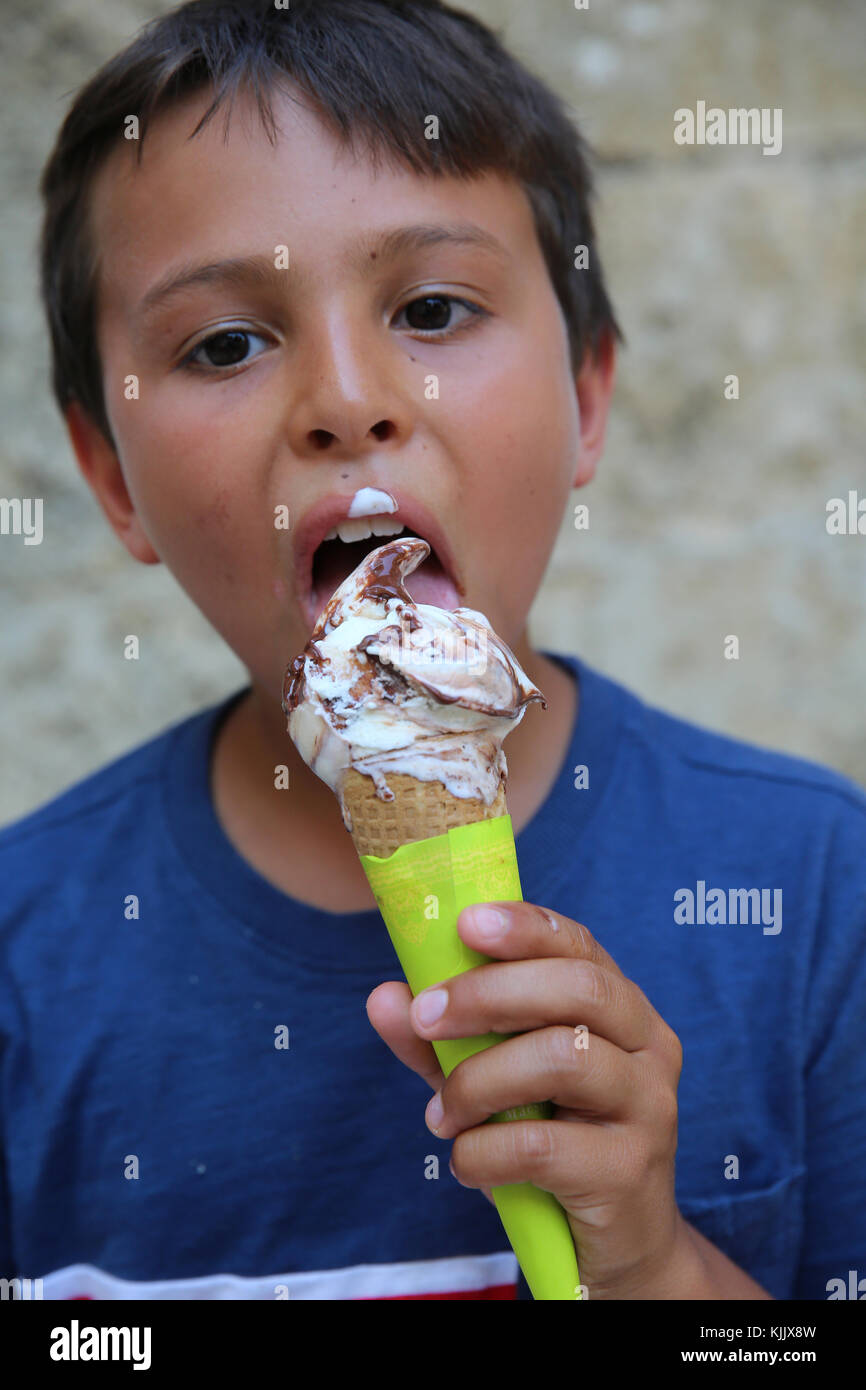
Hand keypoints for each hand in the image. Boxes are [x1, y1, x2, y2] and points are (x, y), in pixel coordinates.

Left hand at [366, 900, 694, 1298]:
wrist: (615, 1245)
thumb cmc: (553, 1146)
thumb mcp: (491, 1084)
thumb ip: (441, 1042)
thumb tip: (384, 996)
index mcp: (620, 1008)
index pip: (578, 945)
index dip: (524, 926)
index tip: (464, 923)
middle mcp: (648, 1046)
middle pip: (578, 990)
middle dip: (489, 993)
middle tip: (425, 1016)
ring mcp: (648, 1107)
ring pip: (560, 1059)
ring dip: (479, 1081)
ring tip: (442, 1116)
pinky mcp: (630, 1171)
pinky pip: (541, 1145)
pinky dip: (483, 1151)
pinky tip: (466, 1162)